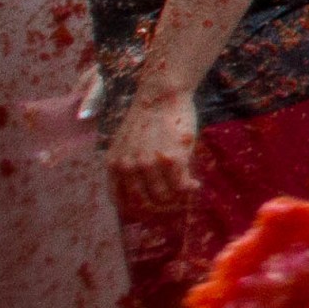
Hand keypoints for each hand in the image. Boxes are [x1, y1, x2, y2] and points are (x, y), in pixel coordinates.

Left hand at [107, 86, 202, 216]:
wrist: (160, 96)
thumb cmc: (145, 118)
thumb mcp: (124, 143)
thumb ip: (126, 164)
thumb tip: (139, 189)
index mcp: (114, 164)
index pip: (119, 200)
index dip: (134, 210)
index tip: (148, 211)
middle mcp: (129, 167)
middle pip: (143, 202)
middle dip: (158, 206)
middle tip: (171, 204)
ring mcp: (150, 164)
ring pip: (164, 196)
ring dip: (176, 198)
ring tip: (184, 191)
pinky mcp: (173, 159)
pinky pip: (182, 186)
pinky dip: (190, 188)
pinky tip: (194, 185)